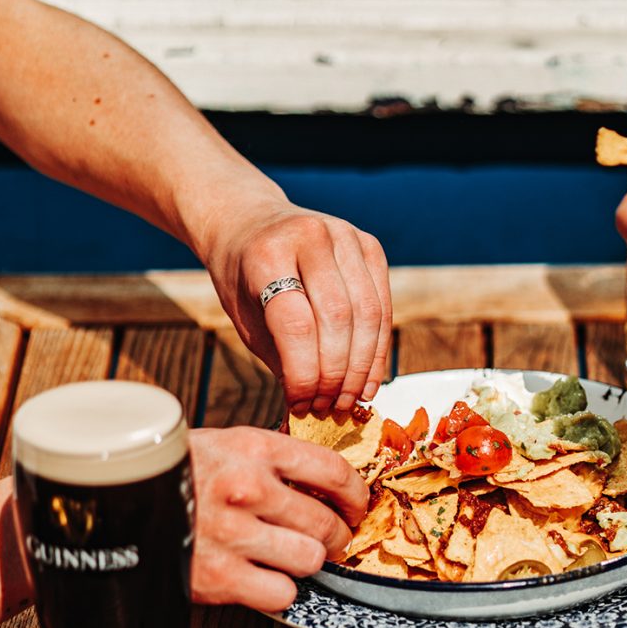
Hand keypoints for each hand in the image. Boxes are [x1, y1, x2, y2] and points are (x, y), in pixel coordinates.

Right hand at [188, 427, 367, 611]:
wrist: (111, 505)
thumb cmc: (177, 473)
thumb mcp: (223, 444)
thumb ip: (271, 457)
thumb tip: (323, 475)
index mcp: (254, 448)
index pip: (332, 470)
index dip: (356, 494)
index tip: (357, 506)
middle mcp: (248, 489)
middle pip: (326, 522)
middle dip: (337, 536)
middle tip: (332, 540)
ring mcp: (233, 534)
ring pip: (310, 559)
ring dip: (306, 562)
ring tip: (293, 557)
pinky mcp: (218, 577)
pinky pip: (282, 594)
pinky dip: (280, 591)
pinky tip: (265, 577)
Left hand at [204, 199, 392, 415]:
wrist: (250, 220)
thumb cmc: (244, 277)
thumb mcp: (245, 317)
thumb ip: (280, 356)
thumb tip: (313, 405)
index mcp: (267, 253)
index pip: (295, 323)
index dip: (304, 373)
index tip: (302, 405)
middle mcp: (311, 236)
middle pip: (337, 319)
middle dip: (337, 373)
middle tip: (329, 408)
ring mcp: (346, 236)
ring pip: (368, 314)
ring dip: (362, 367)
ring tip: (349, 400)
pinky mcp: (370, 246)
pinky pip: (383, 305)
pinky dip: (378, 348)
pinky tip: (368, 378)